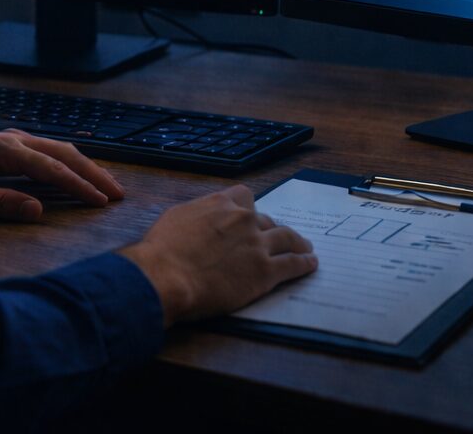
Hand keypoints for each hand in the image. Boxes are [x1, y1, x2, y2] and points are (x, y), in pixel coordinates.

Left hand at [0, 128, 124, 221]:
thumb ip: (3, 203)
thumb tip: (39, 209)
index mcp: (6, 150)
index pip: (53, 169)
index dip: (80, 186)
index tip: (102, 201)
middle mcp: (13, 139)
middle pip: (64, 153)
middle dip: (93, 172)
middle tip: (117, 192)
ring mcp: (9, 139)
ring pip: (56, 148)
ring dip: (82, 165)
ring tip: (103, 183)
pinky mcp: (4, 145)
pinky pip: (44, 150)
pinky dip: (65, 161)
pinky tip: (70, 172)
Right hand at [118, 185, 316, 326]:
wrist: (166, 275)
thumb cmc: (162, 250)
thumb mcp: (176, 218)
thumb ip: (196, 216)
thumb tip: (201, 221)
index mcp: (221, 203)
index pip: (245, 196)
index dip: (250, 208)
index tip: (251, 216)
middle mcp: (243, 220)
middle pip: (268, 220)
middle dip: (272, 229)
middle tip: (279, 237)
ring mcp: (257, 245)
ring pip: (287, 239)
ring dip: (299, 243)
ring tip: (306, 247)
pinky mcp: (265, 272)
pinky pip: (293, 264)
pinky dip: (304, 263)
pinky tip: (310, 263)